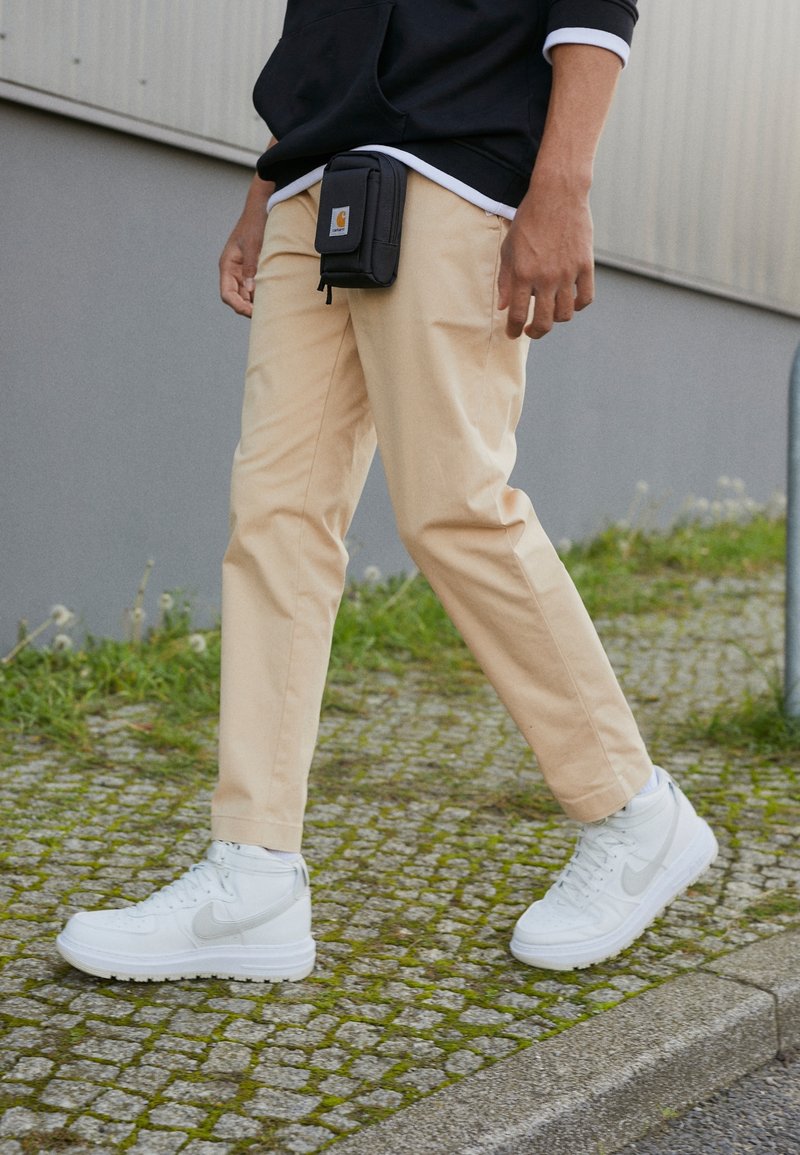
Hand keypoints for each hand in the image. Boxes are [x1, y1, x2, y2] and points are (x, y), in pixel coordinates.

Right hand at [219, 169, 273, 317]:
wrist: (261, 208)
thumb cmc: (254, 224)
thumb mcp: (253, 246)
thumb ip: (251, 268)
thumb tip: (250, 291)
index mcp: (227, 266)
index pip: (227, 294)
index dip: (238, 306)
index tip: (251, 312)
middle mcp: (233, 271)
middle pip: (237, 298)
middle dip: (248, 307)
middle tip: (265, 314)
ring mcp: (242, 270)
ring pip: (246, 294)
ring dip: (255, 302)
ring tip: (270, 307)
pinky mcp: (253, 268)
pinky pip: (254, 286)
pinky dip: (261, 293)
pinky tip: (272, 296)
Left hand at [497, 179, 594, 339]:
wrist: (558, 194)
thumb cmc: (529, 220)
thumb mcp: (509, 248)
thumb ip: (506, 280)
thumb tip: (504, 307)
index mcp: (524, 274)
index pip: (518, 314)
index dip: (514, 330)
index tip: (512, 334)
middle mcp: (546, 278)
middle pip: (544, 322)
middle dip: (535, 332)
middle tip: (530, 330)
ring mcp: (568, 273)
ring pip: (565, 314)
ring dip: (556, 320)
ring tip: (550, 314)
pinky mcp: (585, 265)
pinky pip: (585, 298)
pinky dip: (578, 306)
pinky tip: (570, 303)